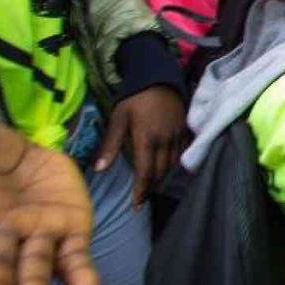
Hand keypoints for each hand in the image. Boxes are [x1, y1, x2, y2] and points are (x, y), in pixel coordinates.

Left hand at [95, 86, 185, 207]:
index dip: (140, 190)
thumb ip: (110, 145)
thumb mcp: (118, 119)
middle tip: (142, 199)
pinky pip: (183, 154)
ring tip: (153, 187)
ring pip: (173, 165)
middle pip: (160, 172)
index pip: (145, 171)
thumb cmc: (135, 99)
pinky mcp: (186, 131)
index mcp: (146, 138)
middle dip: (151, 187)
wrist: (159, 79)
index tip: (135, 205)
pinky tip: (170, 170)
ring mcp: (178, 136)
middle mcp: (165, 140)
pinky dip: (176, 165)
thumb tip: (99, 169)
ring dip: (163, 178)